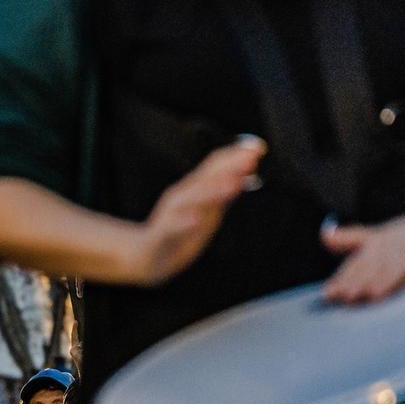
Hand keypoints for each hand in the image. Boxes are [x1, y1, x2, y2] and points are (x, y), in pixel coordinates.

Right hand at [136, 136, 266, 284]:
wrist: (145, 256)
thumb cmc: (180, 230)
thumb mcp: (207, 207)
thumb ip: (226, 186)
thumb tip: (249, 164)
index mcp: (194, 189)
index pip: (215, 167)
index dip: (236, 156)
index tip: (259, 147)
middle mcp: (182, 196)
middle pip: (206, 178)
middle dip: (228, 167)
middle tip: (250, 158)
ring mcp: (171, 215)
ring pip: (191, 200)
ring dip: (211, 190)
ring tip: (232, 183)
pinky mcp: (162, 235)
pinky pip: (172, 229)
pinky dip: (183, 223)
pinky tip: (196, 219)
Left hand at [321, 203, 404, 302]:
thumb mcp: (383, 235)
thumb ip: (352, 239)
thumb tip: (324, 236)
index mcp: (385, 239)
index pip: (361, 259)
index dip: (345, 276)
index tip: (329, 294)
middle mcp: (403, 239)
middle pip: (379, 261)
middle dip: (361, 279)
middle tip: (347, 297)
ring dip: (391, 276)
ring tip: (375, 293)